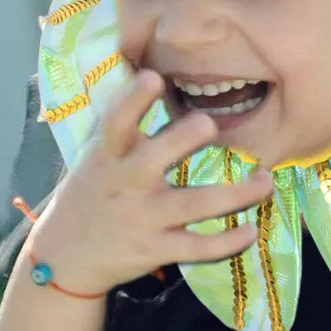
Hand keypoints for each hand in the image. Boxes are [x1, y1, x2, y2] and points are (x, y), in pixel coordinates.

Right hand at [27, 69, 272, 294]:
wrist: (65, 257)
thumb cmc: (92, 194)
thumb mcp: (95, 157)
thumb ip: (123, 127)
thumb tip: (149, 73)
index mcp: (107, 156)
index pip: (115, 123)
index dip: (132, 100)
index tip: (152, 76)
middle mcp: (125, 184)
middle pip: (155, 158)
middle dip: (183, 140)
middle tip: (210, 123)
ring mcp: (142, 219)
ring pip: (194, 205)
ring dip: (235, 194)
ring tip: (265, 181)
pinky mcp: (156, 250)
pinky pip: (198, 247)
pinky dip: (227, 242)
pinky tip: (251, 230)